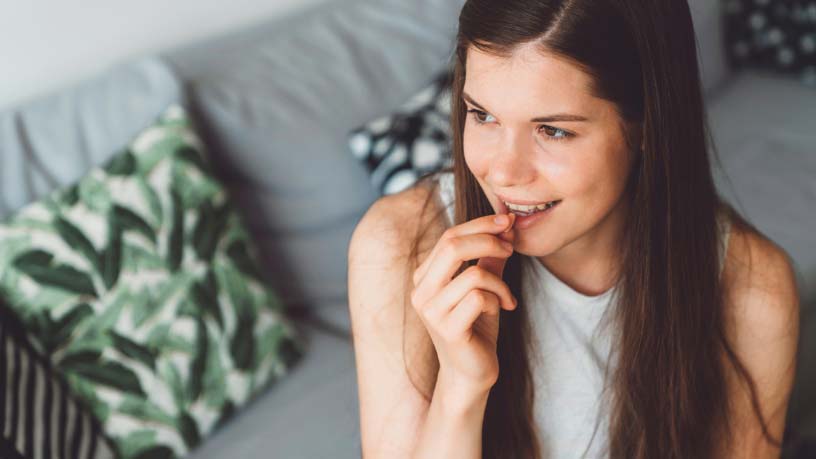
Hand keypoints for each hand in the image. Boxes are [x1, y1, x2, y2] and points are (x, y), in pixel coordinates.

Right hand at [410, 212, 516, 393]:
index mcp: (424, 277)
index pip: (450, 236)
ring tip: (507, 298)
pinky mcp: (447, 329)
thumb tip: (507, 227)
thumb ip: (490, 258)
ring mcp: (431, 311)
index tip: (508, 222)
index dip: (481, 225)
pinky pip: (479, 298)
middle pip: (452, 246)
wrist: (472, 373)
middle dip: (488, 240)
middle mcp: (421, 292)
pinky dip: (499, 299)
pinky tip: (504, 309)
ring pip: (473, 274)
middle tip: (511, 248)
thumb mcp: (485, 286)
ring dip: (500, 283)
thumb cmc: (477, 327)